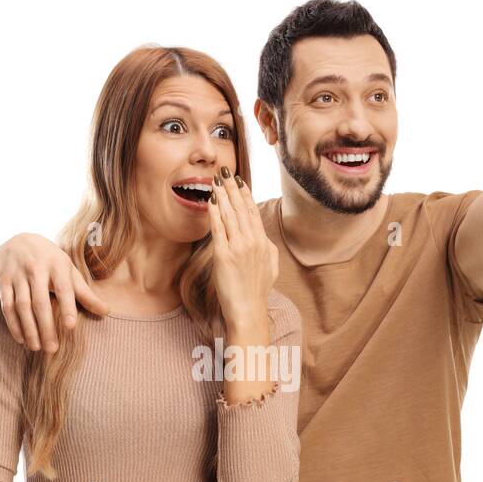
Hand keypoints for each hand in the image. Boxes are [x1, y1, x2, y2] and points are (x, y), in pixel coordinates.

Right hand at [0, 233, 108, 351]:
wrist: (17, 239)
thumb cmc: (50, 260)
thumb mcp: (68, 270)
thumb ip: (85, 292)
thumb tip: (106, 311)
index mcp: (57, 265)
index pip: (63, 288)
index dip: (67, 306)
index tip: (70, 326)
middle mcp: (36, 268)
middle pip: (40, 301)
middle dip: (46, 327)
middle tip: (52, 348)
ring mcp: (16, 274)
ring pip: (22, 306)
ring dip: (29, 329)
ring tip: (37, 348)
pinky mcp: (1, 281)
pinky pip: (7, 306)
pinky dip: (13, 324)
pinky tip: (21, 339)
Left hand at [207, 168, 277, 326]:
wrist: (249, 311)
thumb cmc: (257, 292)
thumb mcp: (271, 267)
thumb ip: (267, 249)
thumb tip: (263, 237)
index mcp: (263, 243)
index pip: (252, 212)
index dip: (244, 194)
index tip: (238, 180)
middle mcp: (252, 242)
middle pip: (241, 208)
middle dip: (232, 187)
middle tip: (225, 171)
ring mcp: (239, 248)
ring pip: (230, 215)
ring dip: (223, 195)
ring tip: (216, 180)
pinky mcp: (224, 256)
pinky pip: (218, 229)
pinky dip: (215, 213)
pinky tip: (212, 201)